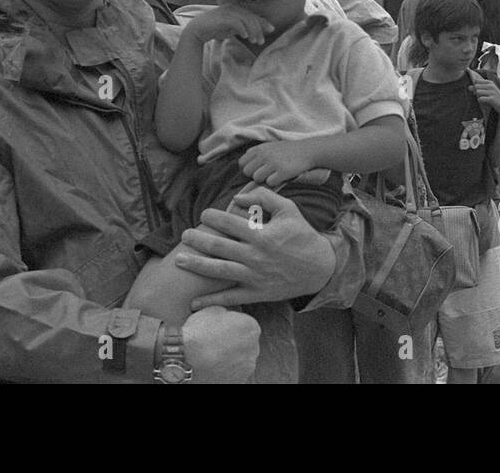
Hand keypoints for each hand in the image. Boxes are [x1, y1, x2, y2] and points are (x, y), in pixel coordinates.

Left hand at [175, 187, 335, 308]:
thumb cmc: (302, 235)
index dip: (213, 216)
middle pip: (219, 247)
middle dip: (197, 240)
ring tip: (179, 260)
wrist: (320, 268)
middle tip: (184, 235)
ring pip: (220, 271)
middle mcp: (255, 256)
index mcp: (262, 234)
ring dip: (197, 265)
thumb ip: (264, 198)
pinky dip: (212, 300)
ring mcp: (254, 276)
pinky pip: (231, 297)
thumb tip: (238, 198)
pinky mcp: (257, 292)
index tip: (204, 214)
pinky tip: (194, 302)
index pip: (230, 223)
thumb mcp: (288, 209)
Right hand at [180, 306, 260, 383]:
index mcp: (251, 327)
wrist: (185, 359)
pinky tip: (214, 364)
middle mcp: (254, 348)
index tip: (222, 328)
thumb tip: (227, 315)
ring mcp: (247, 366)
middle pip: (246, 342)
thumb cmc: (198, 333)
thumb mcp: (212, 310)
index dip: (233, 325)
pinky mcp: (239, 380)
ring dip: (232, 356)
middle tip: (217, 341)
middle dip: (235, 341)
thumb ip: (226, 312)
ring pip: (242, 358)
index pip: (246, 324)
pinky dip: (227, 368)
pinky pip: (235, 372)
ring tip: (213, 354)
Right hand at [184, 5, 273, 46]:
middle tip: (261, 41)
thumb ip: (243, 28)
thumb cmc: (215, 29)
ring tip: (254, 41)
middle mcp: (233, 8)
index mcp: (236, 9)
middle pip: (251, 17)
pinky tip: (245, 37)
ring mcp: (227, 11)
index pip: (252, 15)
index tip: (271, 30)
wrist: (197, 30)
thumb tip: (255, 33)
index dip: (263, 22)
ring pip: (246, 20)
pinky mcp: (222, 17)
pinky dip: (242, 29)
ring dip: (252, 31)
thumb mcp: (232, 29)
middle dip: (258, 29)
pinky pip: (236, 22)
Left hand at [238, 141, 317, 186]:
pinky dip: (275, 182)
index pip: (242, 163)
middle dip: (255, 175)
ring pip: (257, 178)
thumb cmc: (287, 151)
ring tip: (274, 175)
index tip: (256, 170)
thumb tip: (242, 165)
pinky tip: (282, 177)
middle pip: (247, 172)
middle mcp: (264, 154)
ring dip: (264, 180)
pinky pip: (270, 183)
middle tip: (266, 174)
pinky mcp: (282, 171)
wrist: (308, 151)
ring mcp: (273, 163)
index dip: (248, 169)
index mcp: (260, 148)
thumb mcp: (270, 146)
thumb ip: (256, 153)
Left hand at [470, 73, 499, 117]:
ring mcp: (492, 92)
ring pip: (477, 92)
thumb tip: (468, 87)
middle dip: (476, 92)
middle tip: (481, 96)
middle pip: (476, 86)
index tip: (479, 90)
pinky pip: (480, 99)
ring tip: (484, 99)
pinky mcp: (492, 99)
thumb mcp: (487, 90)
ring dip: (478, 96)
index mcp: (490, 82)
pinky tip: (485, 102)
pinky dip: (480, 101)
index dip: (475, 86)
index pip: (476, 81)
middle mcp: (491, 86)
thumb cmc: (493, 97)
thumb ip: (478, 88)